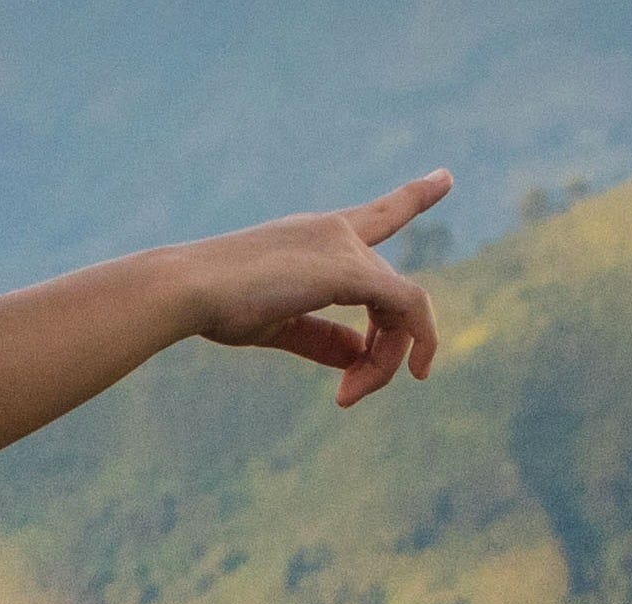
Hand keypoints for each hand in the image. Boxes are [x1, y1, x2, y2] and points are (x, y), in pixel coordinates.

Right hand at [172, 171, 451, 405]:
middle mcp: (337, 233)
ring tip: (349, 396)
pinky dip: (407, 345)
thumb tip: (357, 358)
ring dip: (387, 360)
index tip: (445, 178)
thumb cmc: (216, 304)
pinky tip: (388, 378)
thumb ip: (320, 339)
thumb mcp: (275, 323)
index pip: (378, 215)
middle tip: (349, 397)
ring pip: (404, 307)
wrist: (185, 289)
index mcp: (317, 237)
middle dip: (389, 350)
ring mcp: (345, 247)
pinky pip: (406, 308)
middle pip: (395, 294)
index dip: (414, 198)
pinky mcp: (349, 270)